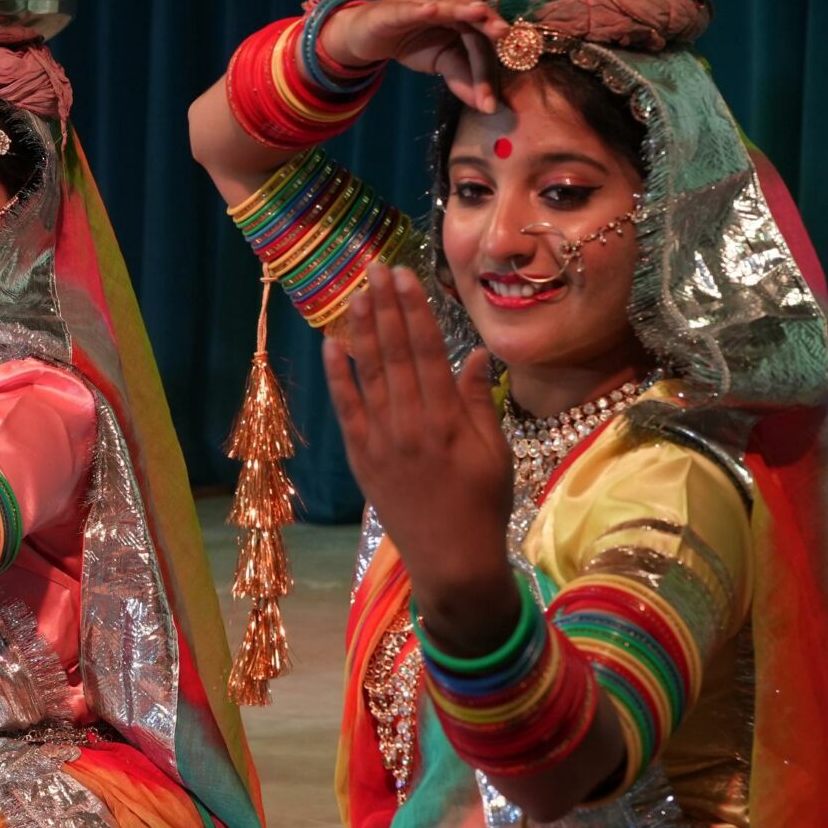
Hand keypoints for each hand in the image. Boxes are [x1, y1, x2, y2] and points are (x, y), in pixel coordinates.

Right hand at [315, 0, 512, 113]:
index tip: (490, 102)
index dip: (487, 67)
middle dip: (487, 27)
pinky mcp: (395, 7)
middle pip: (472, 14)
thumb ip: (464, 78)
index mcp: (464, 9)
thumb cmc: (410, 41)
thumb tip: (487, 107)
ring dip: (462, 10)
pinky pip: (410, 7)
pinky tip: (432, 10)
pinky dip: (421, 9)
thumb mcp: (441, 62)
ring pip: (447, 4)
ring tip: (480, 15)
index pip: (481, 37)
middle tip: (503, 35)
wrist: (366, 36)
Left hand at [324, 266, 518, 645]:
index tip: (405, 277)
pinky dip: (337, 376)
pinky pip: (346, 409)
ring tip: (356, 293)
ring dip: (361, 330)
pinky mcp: (361, 458)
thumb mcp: (495, 452)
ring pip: (368, 374)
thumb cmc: (483, 504)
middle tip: (376, 268)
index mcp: (448, 419)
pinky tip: (331, 344)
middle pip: (395, 353)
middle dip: (386, 307)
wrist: (451, 559)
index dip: (415, 310)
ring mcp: (381, 440)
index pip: (427, 351)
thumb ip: (478, 401)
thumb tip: (475, 353)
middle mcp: (411, 423)